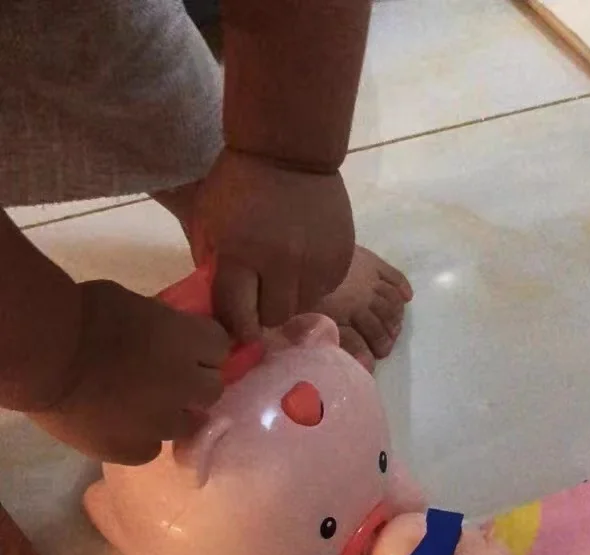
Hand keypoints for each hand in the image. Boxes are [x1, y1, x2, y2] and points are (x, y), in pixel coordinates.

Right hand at [30, 280, 228, 464]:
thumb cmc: (84, 315)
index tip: (187, 347)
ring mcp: (163, 422)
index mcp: (188, 341)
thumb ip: (165, 326)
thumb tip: (174, 336)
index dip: (203, 348)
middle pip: (212, 390)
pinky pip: (153, 446)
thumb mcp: (137, 305)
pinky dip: (141, 437)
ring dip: (171, 413)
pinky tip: (120, 424)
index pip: (221, 348)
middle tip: (166, 378)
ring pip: (187, 424)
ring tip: (141, 404)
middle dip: (193, 383)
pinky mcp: (137, 449)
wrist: (43, 356)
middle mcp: (185, 385)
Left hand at [193, 149, 354, 341]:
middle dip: (264, 309)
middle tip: (261, 292)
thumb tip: (224, 310)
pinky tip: (303, 261)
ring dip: (290, 296)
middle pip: (274, 316)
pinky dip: (312, 283)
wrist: (289, 150)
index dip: (237, 326)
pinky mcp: (340, 258)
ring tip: (283, 273)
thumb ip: (214, 268)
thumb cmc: (238, 185)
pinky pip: (324, 290)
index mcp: (241, 253)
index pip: (238, 314)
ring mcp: (315, 261)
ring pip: (302, 306)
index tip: (239, 329)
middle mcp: (281, 262)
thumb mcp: (209, 223)